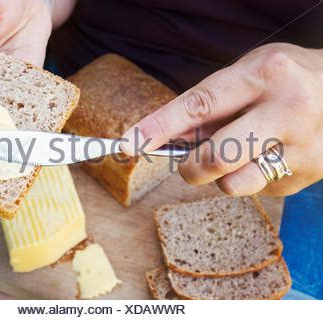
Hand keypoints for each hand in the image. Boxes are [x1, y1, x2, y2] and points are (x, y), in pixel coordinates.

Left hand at [121, 43, 322, 196]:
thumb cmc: (282, 80)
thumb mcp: (246, 75)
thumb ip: (206, 106)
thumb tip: (163, 138)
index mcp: (263, 74)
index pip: (198, 105)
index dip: (158, 127)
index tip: (127, 144)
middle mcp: (287, 109)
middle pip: (215, 156)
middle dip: (189, 168)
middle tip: (188, 164)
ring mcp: (302, 145)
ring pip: (234, 185)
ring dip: (218, 178)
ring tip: (235, 156)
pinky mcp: (309, 173)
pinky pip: (257, 190)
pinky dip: (248, 178)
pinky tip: (265, 157)